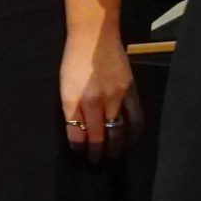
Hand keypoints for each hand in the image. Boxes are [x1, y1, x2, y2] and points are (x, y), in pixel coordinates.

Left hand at [61, 29, 140, 162]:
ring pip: (119, 132)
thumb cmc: (73, 62)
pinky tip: (130, 139)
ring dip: (116, 147)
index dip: (78, 147)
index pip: (77, 134)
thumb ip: (71, 109)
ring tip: (113, 155)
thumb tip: (79, 131)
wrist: (94, 38)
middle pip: (99, 137)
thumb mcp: (64, 87)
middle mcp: (95, 102)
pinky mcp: (131, 91)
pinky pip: (136, 119)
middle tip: (96, 161)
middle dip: (97, 153)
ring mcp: (116, 97)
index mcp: (74, 100)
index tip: (79, 152)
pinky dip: (133, 133)